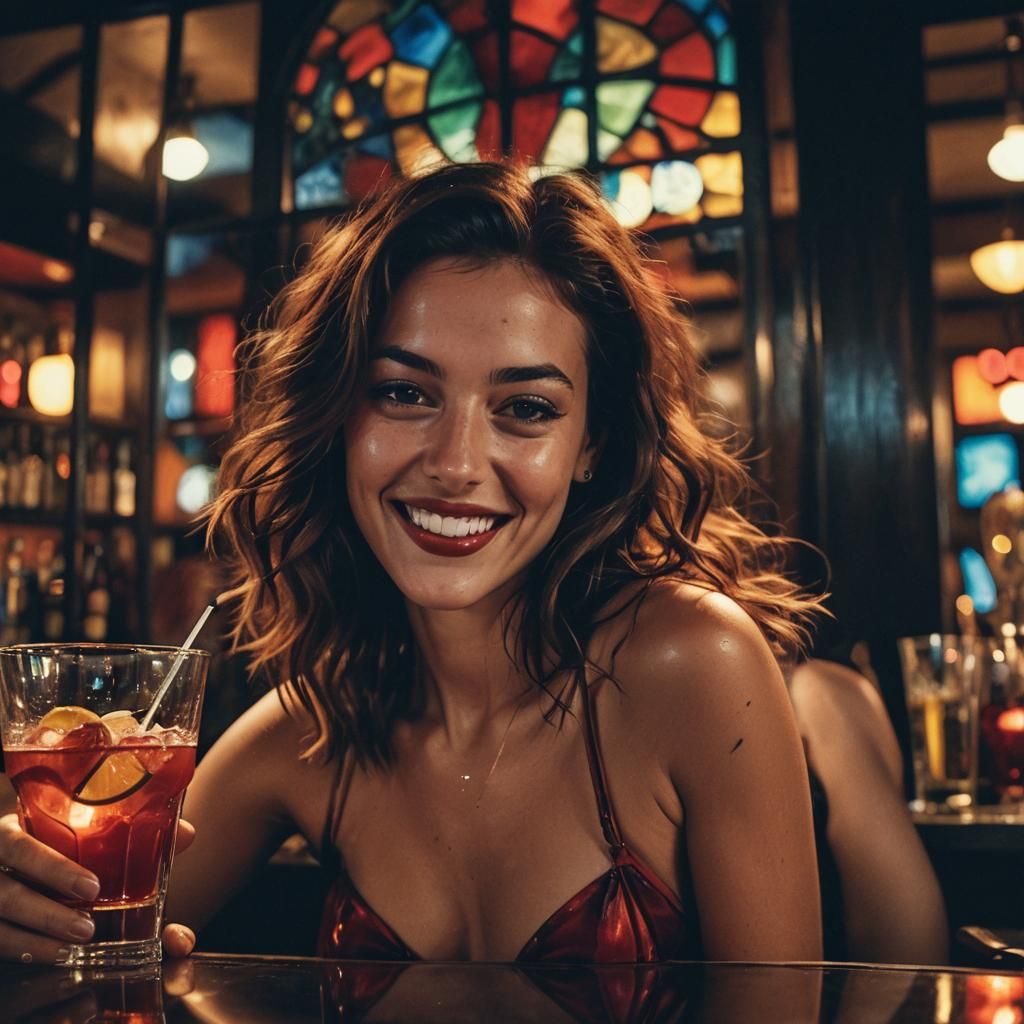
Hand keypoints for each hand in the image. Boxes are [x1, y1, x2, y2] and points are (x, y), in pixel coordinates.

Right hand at [0, 813, 195, 964]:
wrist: (21, 860)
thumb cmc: (60, 842)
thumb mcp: (84, 833)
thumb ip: (132, 832)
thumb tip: (187, 833)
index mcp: (14, 831)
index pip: (18, 844)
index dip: (50, 867)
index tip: (93, 887)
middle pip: (4, 892)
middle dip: (47, 912)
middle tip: (89, 926)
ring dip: (35, 940)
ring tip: (75, 946)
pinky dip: (24, 952)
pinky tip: (54, 956)